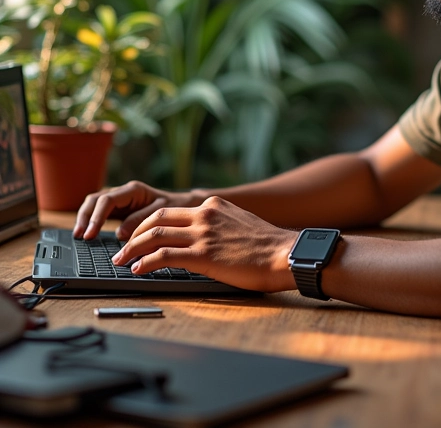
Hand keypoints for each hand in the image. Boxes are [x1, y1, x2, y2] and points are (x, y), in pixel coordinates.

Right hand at [74, 181, 203, 240]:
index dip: (97, 217)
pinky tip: (86, 233)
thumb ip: (140, 220)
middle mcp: (124, 192)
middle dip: (85, 216)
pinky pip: (100, 211)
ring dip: (84, 218)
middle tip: (80, 235)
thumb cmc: (175, 207)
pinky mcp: (119, 209)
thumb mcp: (161, 212)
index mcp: (134, 190)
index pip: (108, 200)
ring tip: (79, 235)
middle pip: (95, 199)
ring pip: (94, 203)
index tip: (90, 233)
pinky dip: (91, 220)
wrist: (183, 204)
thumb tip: (120, 233)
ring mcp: (120, 200)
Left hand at [111, 196, 296, 292]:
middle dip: (134, 233)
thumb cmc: (267, 246)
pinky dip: (146, 262)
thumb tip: (202, 240)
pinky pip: (164, 255)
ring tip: (121, 260)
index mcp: (214, 205)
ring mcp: (203, 233)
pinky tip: (138, 270)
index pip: (171, 210)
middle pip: (156, 218)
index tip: (138, 236)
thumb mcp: (239, 224)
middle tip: (122, 247)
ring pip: (154, 235)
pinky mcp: (203, 254)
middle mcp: (206, 214)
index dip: (149, 224)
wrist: (284, 254)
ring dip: (132, 248)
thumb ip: (218, 225)